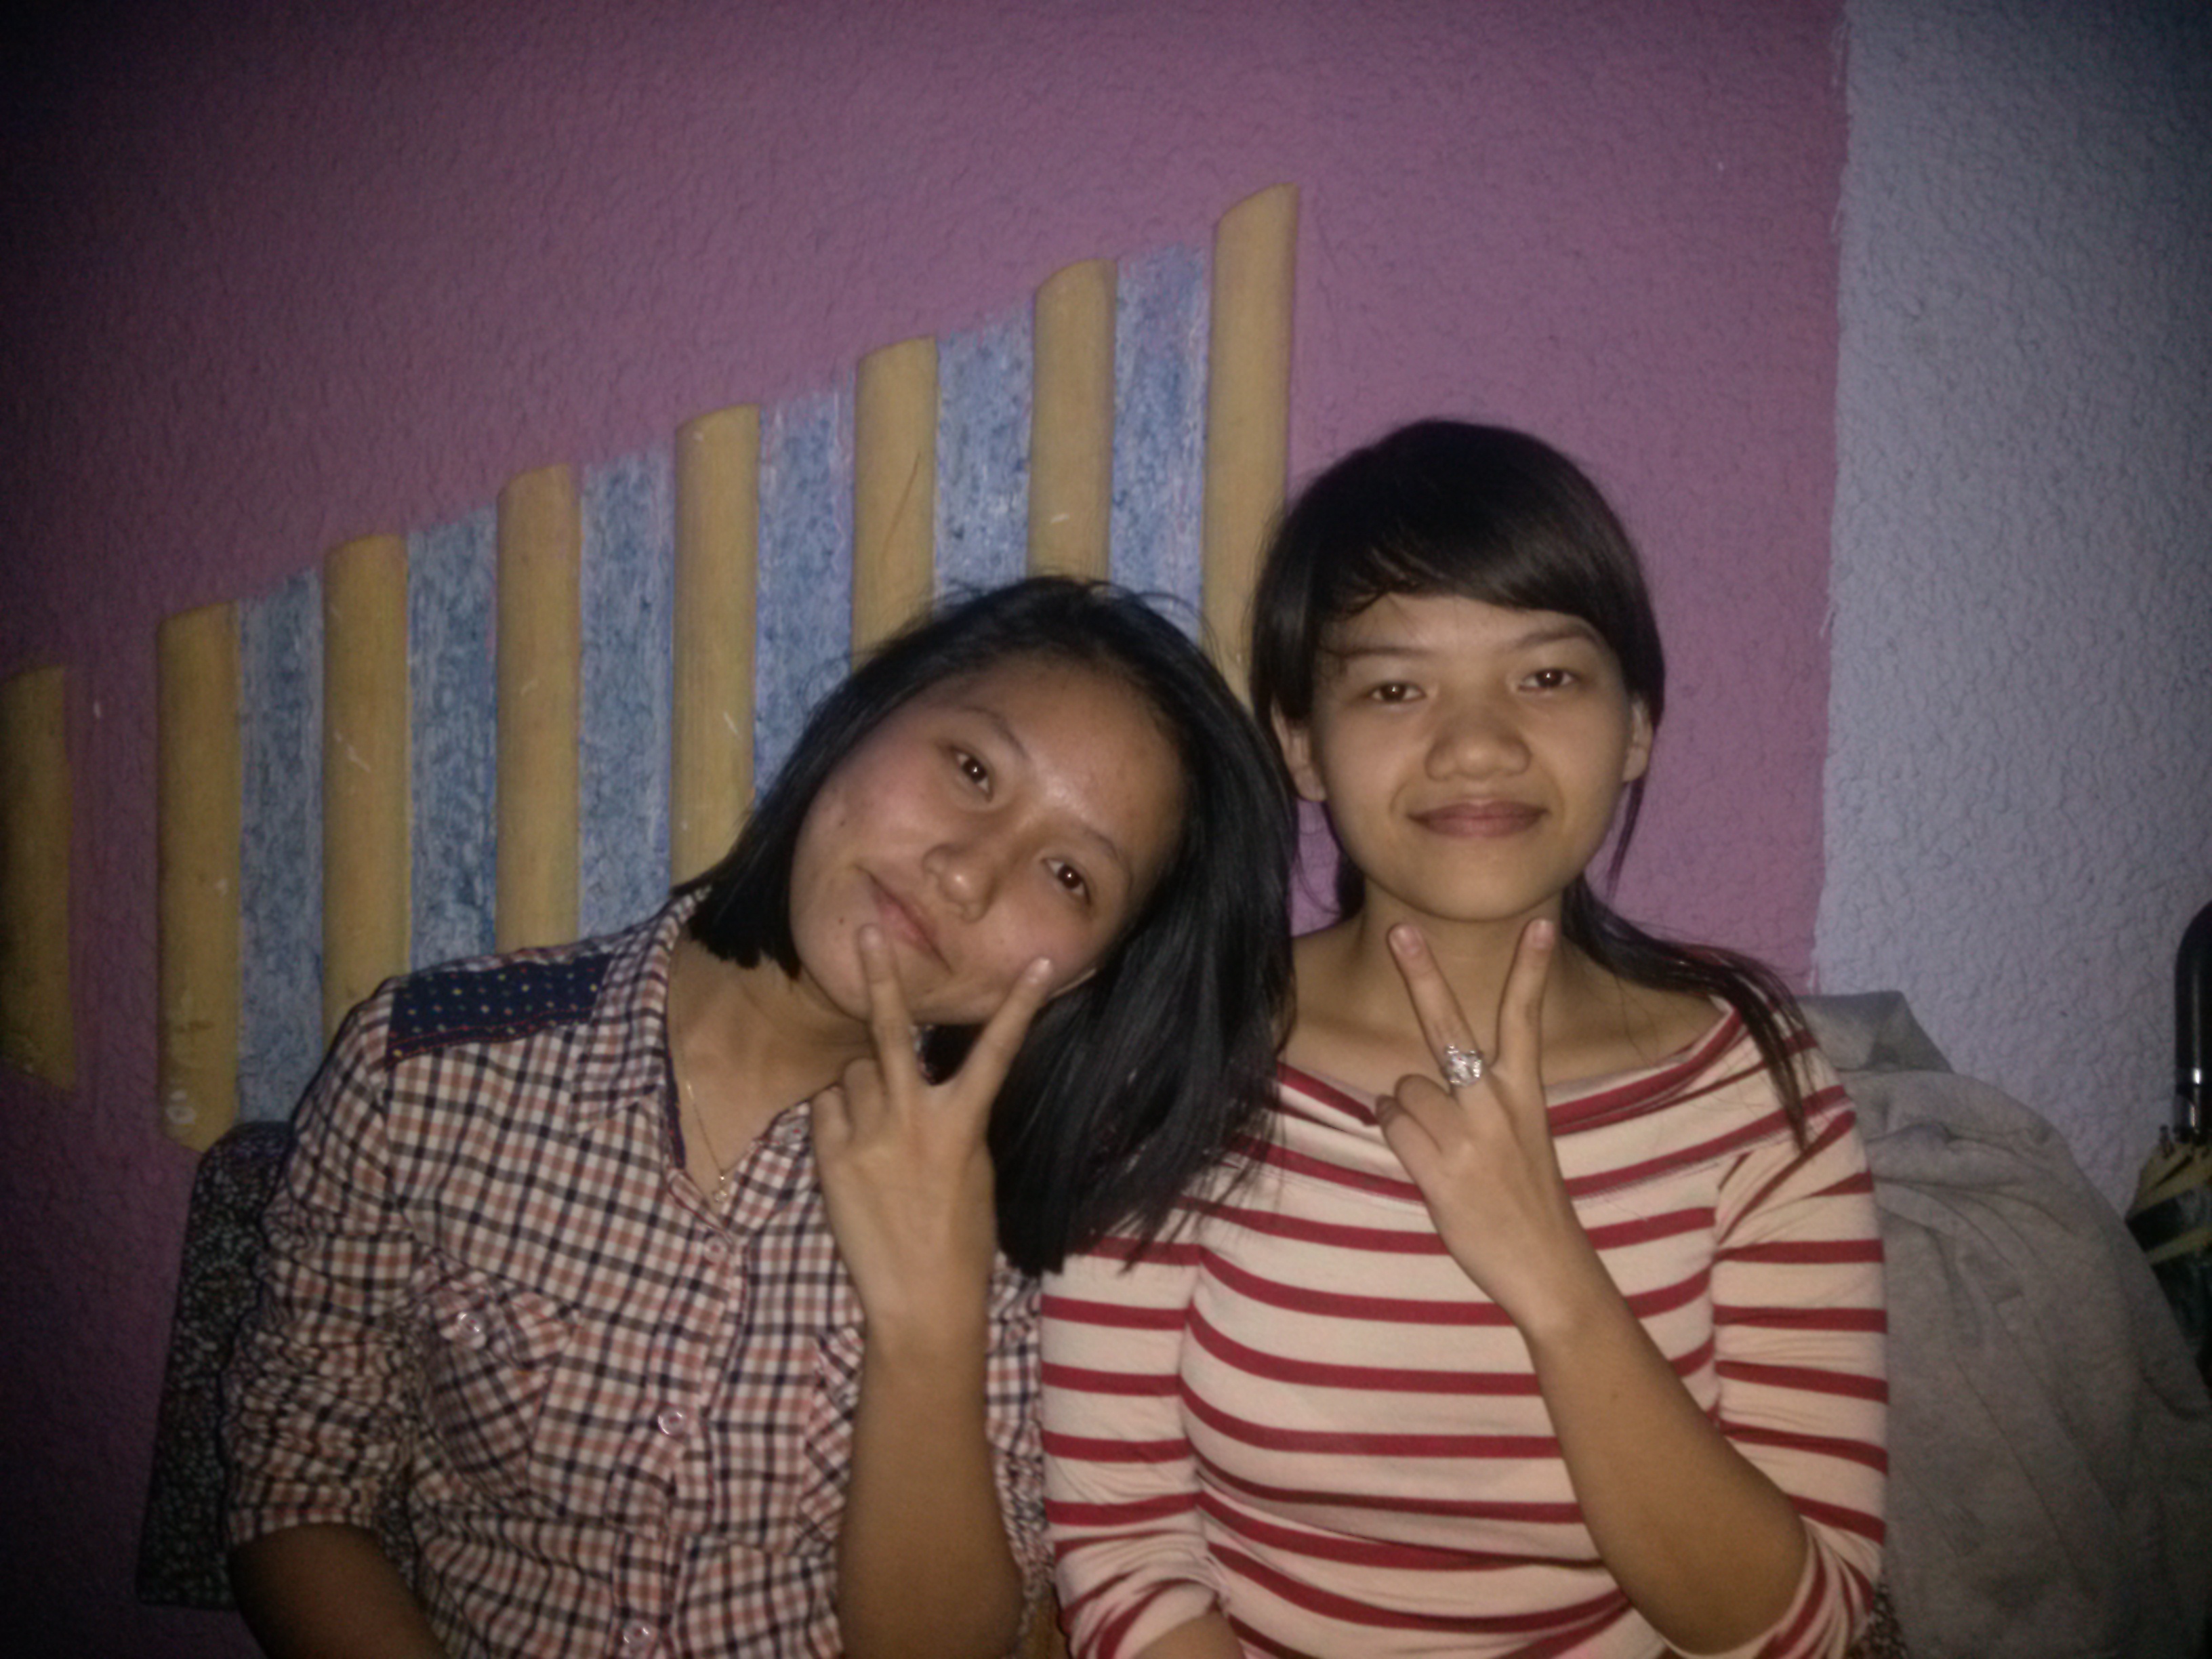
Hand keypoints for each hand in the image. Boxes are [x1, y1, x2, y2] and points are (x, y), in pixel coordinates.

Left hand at [811, 926, 1052, 1327]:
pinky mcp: (831, 1156)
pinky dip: (838, 1118)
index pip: (997, 1049)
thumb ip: (948, 1116)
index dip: (1021, 1003)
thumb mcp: (972, 1168)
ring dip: (863, 1087)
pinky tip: (855, 1152)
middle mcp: (912, 1118)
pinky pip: (829, 1108)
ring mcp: (866, 1135)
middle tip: (867, 931)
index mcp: (962, 1123)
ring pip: (854, 1073)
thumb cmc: (959, 1238)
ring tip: (879, 1132)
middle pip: (890, 1030)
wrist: (919, 1301)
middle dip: (881, 975)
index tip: (1041, 963)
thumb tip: (915, 1080)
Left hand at [1375, 918, 1602, 1330]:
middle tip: (1401, 930)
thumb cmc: (1530, 1200)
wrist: (1549, 1266)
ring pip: (1403, 1089)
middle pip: (1450, 1028)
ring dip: (1406, 1112)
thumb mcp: (1524, 1137)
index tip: (1539, 924)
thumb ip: (1483, 1102)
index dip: (1530, 971)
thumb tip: (1415, 1086)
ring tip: (1438, 1150)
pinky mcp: (1441, 1169)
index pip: (1525, 1019)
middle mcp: (1497, 1105)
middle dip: (1424, 976)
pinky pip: (1392, 1127)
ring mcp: (1468, 1136)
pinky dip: (1397, 1137)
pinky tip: (1427, 1166)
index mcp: (1526, 1093)